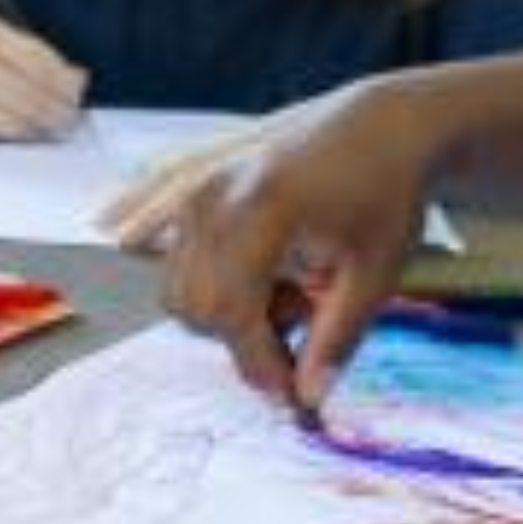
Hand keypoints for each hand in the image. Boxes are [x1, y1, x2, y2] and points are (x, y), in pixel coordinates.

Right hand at [0, 10, 86, 140]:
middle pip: (33, 95)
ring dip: (37, 131)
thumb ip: (19, 50)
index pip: (41, 62)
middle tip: (68, 123)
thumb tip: (77, 77)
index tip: (76, 95)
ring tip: (46, 132)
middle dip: (58, 113)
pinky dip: (6, 135)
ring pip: (14, 120)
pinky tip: (12, 133)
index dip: (65, 84)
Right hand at [100, 74, 438, 413]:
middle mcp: (214, 198)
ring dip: (220, 304)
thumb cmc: (387, 193)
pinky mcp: (192, 181)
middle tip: (298, 319)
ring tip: (279, 284)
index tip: (290, 392)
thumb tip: (307, 399)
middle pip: (195, 305)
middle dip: (242, 335)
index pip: (234, 316)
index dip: (260, 364)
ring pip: (177, 283)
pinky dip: (147, 244)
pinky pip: (150, 230)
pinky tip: (134, 243)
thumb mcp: (376, 272)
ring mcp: (196, 187)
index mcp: (262, 214)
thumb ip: (336, 339)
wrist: (383, 124)